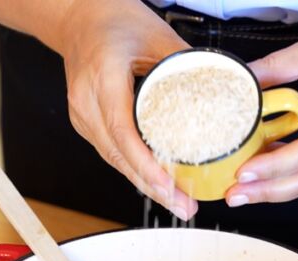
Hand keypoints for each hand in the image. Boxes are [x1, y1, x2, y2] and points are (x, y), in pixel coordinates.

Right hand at [55, 0, 196, 219]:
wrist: (76, 15)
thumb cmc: (110, 18)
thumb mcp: (157, 34)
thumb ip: (187, 64)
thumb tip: (221, 92)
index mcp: (103, 77)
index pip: (123, 133)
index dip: (147, 165)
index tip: (170, 184)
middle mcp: (86, 101)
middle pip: (118, 156)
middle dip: (153, 186)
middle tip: (184, 205)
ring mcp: (82, 114)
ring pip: (114, 160)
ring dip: (145, 183)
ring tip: (177, 200)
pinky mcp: (85, 122)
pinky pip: (111, 152)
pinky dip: (134, 168)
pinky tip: (156, 182)